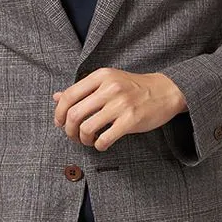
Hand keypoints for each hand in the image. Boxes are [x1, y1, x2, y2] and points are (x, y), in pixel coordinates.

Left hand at [52, 68, 187, 151]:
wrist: (165, 91)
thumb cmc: (133, 87)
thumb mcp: (107, 81)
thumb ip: (82, 89)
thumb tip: (56, 97)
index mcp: (101, 76)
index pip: (69, 95)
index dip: (59, 113)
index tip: (61, 123)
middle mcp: (109, 88)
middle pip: (74, 114)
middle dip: (69, 130)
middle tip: (73, 135)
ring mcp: (121, 104)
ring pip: (87, 128)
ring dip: (83, 139)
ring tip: (88, 140)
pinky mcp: (131, 120)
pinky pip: (105, 138)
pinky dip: (98, 145)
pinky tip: (101, 143)